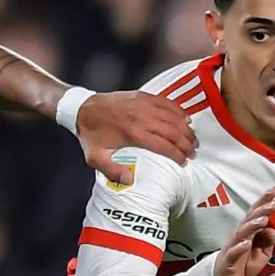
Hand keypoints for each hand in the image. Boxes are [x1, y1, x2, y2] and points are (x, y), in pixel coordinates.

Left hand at [77, 91, 196, 184]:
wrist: (82, 109)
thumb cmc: (90, 134)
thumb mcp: (95, 157)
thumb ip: (112, 170)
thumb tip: (129, 180)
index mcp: (132, 133)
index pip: (163, 145)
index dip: (177, 154)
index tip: (183, 162)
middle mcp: (141, 117)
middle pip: (173, 131)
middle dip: (186, 143)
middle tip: (192, 153)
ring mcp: (142, 104)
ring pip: (173, 116)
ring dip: (186, 128)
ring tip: (192, 139)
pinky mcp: (142, 95)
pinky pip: (166, 102)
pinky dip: (178, 111)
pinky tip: (185, 119)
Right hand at [213, 188, 274, 275]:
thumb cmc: (243, 263)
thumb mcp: (262, 253)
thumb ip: (268, 241)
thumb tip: (273, 230)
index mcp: (249, 232)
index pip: (256, 214)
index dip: (264, 202)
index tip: (274, 190)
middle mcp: (240, 236)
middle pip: (250, 220)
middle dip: (262, 210)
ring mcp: (233, 247)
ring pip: (242, 233)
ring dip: (252, 225)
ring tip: (263, 220)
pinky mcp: (228, 260)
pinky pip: (234, 252)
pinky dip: (240, 247)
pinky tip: (247, 243)